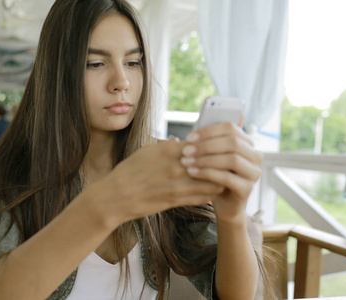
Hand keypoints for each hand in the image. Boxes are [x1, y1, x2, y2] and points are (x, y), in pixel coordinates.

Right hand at [87, 139, 223, 226]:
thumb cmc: (129, 171)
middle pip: (209, 163)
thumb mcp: (145, 152)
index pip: (200, 144)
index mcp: (168, 151)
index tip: (218, 147)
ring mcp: (177, 185)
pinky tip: (212, 192)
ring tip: (224, 179)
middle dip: (220, 163)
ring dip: (218, 180)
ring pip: (210, 182)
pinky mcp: (176, 201)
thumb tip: (180, 141)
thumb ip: (165, 146)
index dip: (210, 146)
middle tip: (229, 163)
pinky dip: (209, 194)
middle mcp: (176, 166)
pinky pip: (201, 197)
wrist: (116, 196)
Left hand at [180, 122, 262, 221]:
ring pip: (232, 159)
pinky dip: (208, 174)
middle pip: (232, 142)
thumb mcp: (211, 155)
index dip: (209, 131)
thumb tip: (205, 115)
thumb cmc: (214, 174)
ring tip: (186, 162)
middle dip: (206, 146)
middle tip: (186, 151)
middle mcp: (255, 156)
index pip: (231, 128)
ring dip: (206, 160)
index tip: (189, 138)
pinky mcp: (247, 189)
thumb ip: (209, 139)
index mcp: (247, 142)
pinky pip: (227, 178)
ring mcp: (254, 173)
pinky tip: (192, 173)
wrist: (223, 203)